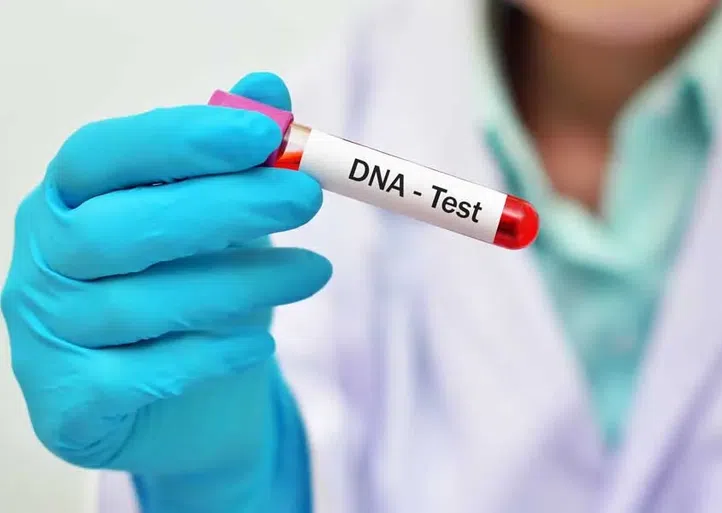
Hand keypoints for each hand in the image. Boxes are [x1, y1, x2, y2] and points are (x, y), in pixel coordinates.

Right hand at [1, 73, 329, 484]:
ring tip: (314, 272)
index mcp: (69, 199)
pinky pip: (143, 376)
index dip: (179, 140)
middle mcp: (43, 262)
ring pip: (141, 306)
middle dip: (223, 208)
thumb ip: (236, 159)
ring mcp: (46, 337)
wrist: (180, 401)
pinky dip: (211, 355)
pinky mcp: (71, 404)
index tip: (265, 134)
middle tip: (307, 198)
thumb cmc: (195, 288)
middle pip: (117, 229)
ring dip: (242, 285)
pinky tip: (260, 343)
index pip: (103, 155)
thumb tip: (270, 88)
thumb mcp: (221, 220)